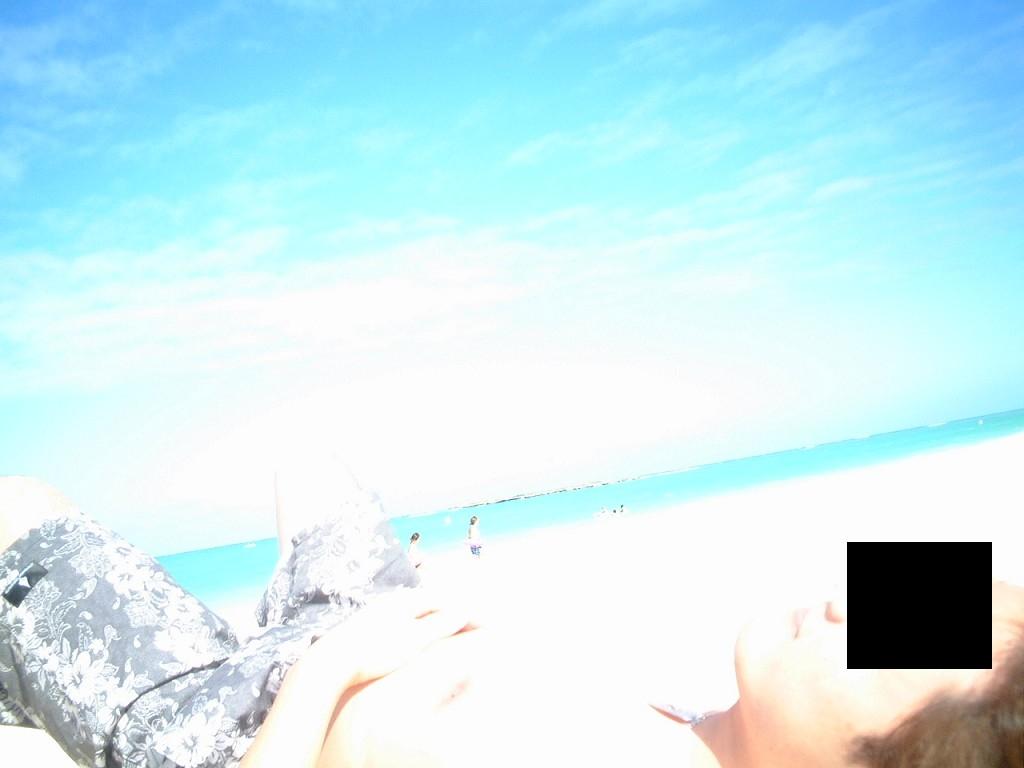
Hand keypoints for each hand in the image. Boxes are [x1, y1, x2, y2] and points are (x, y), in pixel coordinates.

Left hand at [301, 588, 478, 691]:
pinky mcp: (367, 628)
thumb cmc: (376, 651)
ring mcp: (378, 613)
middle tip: (472, 626)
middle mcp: (393, 601)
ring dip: (435, 620)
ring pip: (415, 612)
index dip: (466, 614)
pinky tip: (415, 639)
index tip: (485, 626)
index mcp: (406, 601)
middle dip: (452, 613)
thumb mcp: (414, 639)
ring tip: (450, 631)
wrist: (332, 661)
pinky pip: (403, 622)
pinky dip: (419, 628)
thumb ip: (439, 624)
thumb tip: (463, 610)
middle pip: (431, 604)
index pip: (444, 602)